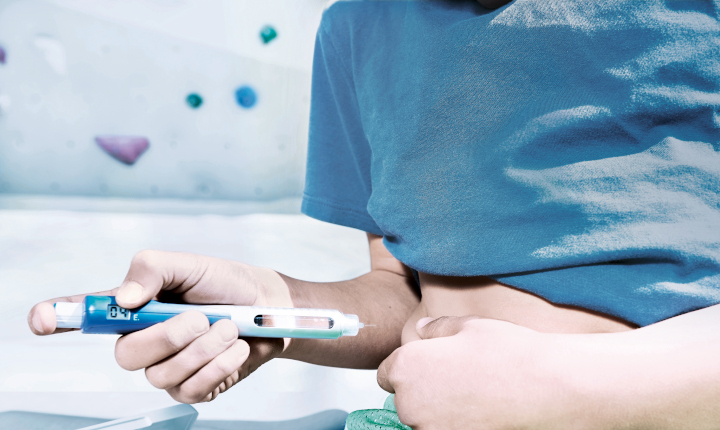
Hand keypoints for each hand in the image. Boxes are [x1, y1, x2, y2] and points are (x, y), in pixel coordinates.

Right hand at [28, 250, 292, 402]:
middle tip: (201, 316)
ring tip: (228, 327)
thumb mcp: (190, 265)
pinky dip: (219, 365)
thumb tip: (121, 298)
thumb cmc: (228, 284)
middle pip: (126, 356)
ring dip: (203, 348)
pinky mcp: (191, 388)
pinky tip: (234, 349)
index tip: (41, 319)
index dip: (57, 317)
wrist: (270, 309)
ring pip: (162, 375)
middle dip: (170, 336)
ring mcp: (166, 368)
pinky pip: (190, 389)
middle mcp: (143, 340)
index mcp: (134, 308)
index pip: (85, 315)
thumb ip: (151, 270)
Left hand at [377, 316, 583, 429]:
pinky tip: (479, 408)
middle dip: (422, 388)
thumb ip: (436, 330)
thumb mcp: (466, 326)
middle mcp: (409, 403)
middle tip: (455, 376)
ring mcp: (429, 429)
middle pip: (404, 398)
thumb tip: (422, 331)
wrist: (545, 387)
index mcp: (405, 368)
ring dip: (438, 408)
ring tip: (470, 391)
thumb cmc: (507, 352)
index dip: (407, 366)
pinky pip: (442, 428)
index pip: (386, 372)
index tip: (427, 364)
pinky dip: (454, 421)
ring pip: (423, 417)